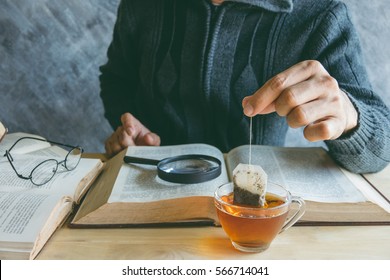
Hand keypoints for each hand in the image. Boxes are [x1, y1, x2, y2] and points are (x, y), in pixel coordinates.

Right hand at [104, 113, 160, 156]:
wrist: (141, 153)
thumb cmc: (147, 144)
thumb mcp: (154, 141)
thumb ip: (153, 138)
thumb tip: (148, 138)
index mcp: (133, 123)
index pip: (126, 118)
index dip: (127, 123)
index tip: (131, 132)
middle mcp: (121, 128)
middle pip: (121, 136)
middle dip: (129, 145)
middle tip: (135, 151)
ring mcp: (114, 137)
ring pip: (115, 145)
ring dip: (123, 152)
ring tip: (130, 155)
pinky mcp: (109, 146)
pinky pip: (110, 151)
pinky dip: (116, 156)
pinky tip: (123, 157)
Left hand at [242, 60, 357, 140]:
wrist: (343, 109)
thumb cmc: (308, 97)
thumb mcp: (289, 89)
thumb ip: (267, 96)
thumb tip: (246, 104)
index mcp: (309, 68)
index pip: (278, 82)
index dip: (260, 98)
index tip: (248, 110)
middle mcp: (325, 81)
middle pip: (288, 98)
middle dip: (279, 109)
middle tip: (284, 111)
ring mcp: (334, 101)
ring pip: (299, 116)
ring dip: (292, 121)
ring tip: (298, 118)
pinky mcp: (338, 121)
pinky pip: (315, 131)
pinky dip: (307, 134)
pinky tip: (310, 129)